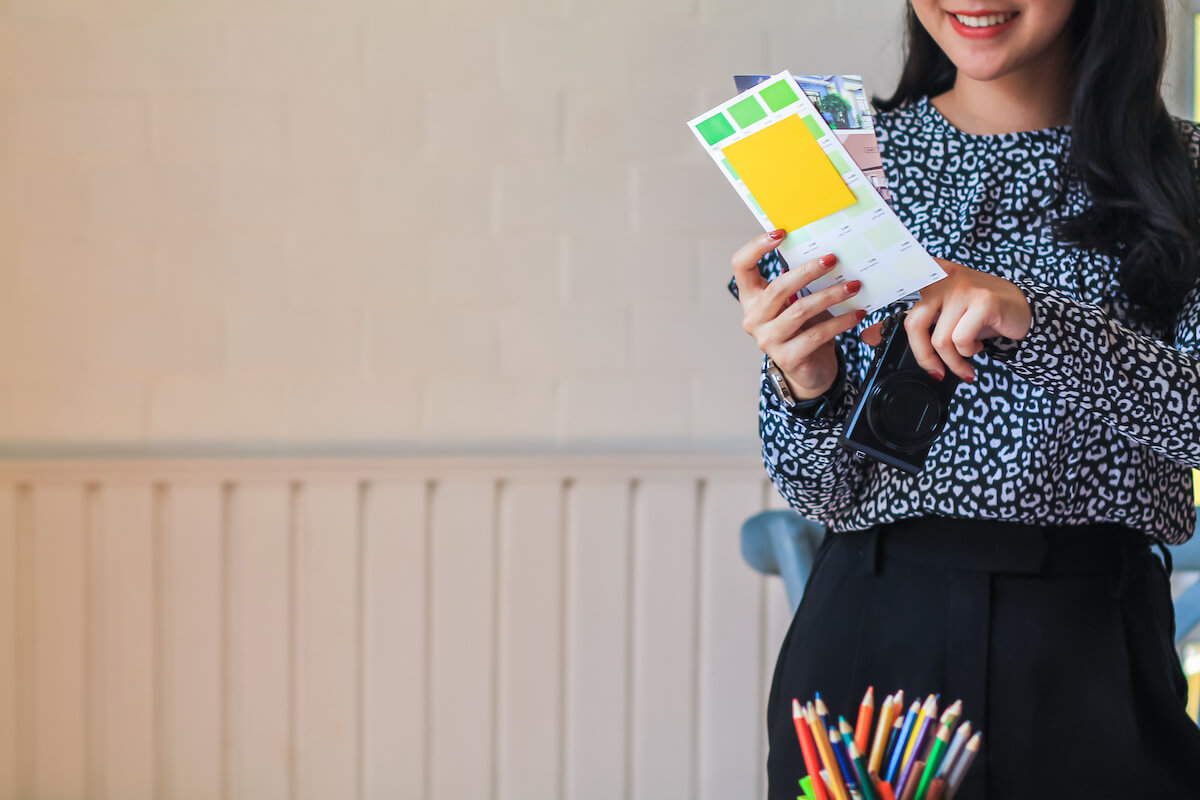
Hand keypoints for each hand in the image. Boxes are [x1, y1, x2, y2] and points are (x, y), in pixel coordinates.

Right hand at [732, 229, 865, 399]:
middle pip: (777, 288)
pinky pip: (817, 334)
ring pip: (799, 311)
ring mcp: (768, 340)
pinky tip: (857, 313)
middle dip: (807, 271)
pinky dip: (840, 322)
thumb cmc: (804, 328)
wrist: (808, 370)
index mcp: (752, 298)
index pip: (741, 266)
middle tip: (832, 259)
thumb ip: (801, 281)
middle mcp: (754, 318)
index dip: (756, 247)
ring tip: (853, 286)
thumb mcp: (797, 301)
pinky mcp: (787, 358)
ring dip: (830, 295)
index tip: (780, 232)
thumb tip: (826, 251)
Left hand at [861, 258, 1030, 382]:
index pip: (895, 294)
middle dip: (924, 357)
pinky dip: (969, 352)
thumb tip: (867, 337)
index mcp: (926, 276)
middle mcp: (941, 276)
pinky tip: (978, 346)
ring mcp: (962, 287)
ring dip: (954, 360)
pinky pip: (961, 339)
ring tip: (965, 360)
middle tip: (936, 372)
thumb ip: (906, 323)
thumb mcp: (939, 315)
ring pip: (941, 339)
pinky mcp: (983, 300)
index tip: (865, 337)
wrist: (1021, 308)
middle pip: (914, 325)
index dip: (879, 311)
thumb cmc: (975, 313)